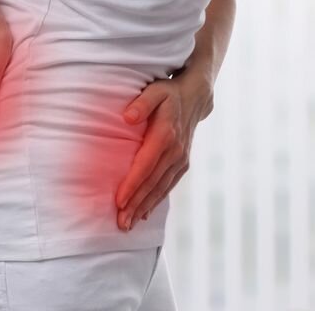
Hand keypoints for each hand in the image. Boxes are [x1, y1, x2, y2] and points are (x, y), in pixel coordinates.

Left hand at [114, 72, 214, 230]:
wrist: (195, 97)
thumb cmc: (168, 92)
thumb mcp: (154, 91)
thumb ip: (141, 103)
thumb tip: (127, 117)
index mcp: (166, 136)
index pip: (145, 166)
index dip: (132, 185)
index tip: (119, 202)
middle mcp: (175, 152)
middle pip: (152, 183)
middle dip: (136, 205)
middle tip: (121, 224)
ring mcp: (181, 160)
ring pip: (160, 189)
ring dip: (145, 207)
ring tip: (129, 224)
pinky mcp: (182, 164)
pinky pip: (168, 186)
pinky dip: (156, 201)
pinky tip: (144, 213)